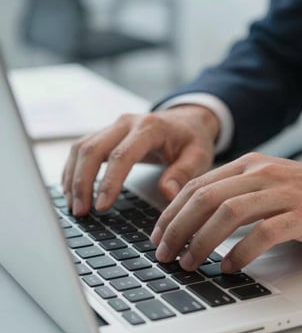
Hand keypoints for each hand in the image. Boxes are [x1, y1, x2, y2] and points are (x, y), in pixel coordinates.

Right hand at [62, 105, 219, 215]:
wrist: (186, 121)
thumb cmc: (192, 140)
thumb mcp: (198, 156)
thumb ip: (183, 174)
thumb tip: (167, 194)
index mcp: (150, 128)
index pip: (122, 155)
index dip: (109, 181)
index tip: (101, 206)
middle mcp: (127, 123)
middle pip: (93, 149)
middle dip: (82, 182)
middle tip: (80, 211)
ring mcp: (114, 126)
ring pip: (82, 147)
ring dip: (73, 177)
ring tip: (73, 205)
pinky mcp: (107, 133)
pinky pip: (82, 148)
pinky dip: (73, 168)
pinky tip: (71, 188)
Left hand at [151, 152, 301, 272]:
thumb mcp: (263, 182)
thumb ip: (232, 192)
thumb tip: (195, 217)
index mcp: (246, 165)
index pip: (197, 186)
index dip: (172, 212)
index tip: (159, 235)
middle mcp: (260, 173)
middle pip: (206, 198)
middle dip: (179, 228)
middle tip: (165, 253)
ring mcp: (282, 192)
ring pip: (229, 214)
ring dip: (203, 241)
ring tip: (190, 263)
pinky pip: (264, 233)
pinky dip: (242, 252)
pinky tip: (230, 267)